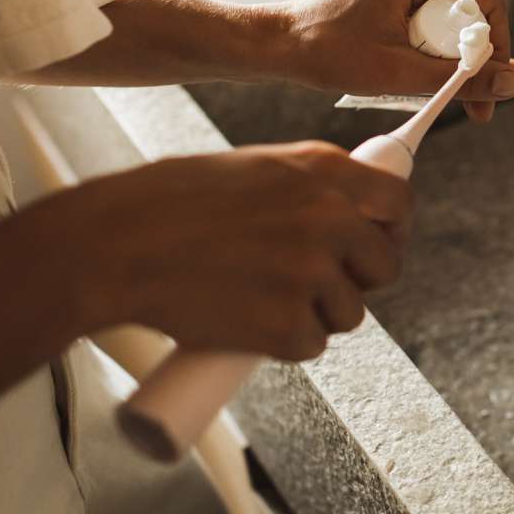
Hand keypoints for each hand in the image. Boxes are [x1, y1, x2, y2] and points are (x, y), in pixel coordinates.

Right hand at [20, 141, 411, 359]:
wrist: (112, 247)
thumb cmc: (165, 204)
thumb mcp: (251, 168)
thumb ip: (304, 186)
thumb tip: (346, 211)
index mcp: (322, 170)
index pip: (400, 202)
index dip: (392, 230)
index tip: (376, 245)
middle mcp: (329, 217)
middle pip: (386, 265)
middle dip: (358, 281)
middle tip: (315, 286)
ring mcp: (312, 272)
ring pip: (350, 312)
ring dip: (316, 316)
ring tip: (260, 300)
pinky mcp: (288, 324)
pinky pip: (311, 345)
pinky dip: (283, 345)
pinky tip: (245, 324)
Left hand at [274, 0, 513, 121]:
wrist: (273, 45)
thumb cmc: (327, 52)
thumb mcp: (400, 72)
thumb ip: (459, 79)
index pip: (486, 4)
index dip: (497, 49)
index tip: (491, 86)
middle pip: (469, 16)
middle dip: (472, 63)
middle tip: (469, 105)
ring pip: (448, 25)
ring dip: (448, 63)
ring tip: (434, 94)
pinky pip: (426, 26)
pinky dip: (427, 55)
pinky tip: (415, 80)